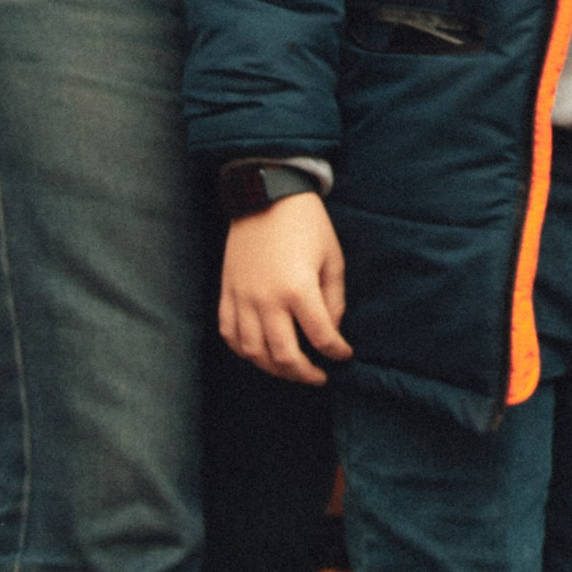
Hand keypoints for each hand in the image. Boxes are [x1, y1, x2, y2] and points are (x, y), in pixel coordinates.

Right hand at [218, 193, 348, 383]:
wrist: (266, 195)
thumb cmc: (306, 224)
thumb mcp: (332, 257)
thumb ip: (334, 299)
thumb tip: (331, 330)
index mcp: (298, 289)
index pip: (321, 337)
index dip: (337, 351)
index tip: (344, 355)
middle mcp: (267, 299)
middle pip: (284, 356)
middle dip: (304, 373)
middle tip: (318, 376)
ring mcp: (242, 297)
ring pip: (254, 352)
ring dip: (274, 369)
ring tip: (291, 369)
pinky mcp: (227, 292)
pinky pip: (229, 334)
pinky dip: (244, 351)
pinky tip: (259, 354)